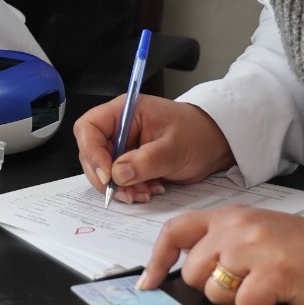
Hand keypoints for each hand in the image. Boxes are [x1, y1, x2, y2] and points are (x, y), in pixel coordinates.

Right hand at [73, 95, 234, 203]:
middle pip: (91, 153)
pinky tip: (150, 190)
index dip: (91, 152)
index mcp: (125, 111)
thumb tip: (118, 174)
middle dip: (106, 177)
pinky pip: (119, 180)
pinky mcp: (130, 163)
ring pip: (104, 171)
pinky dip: (131, 190)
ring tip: (144, 192)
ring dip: (120, 187)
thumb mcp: (174, 148)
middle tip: (126, 192)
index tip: (107, 175)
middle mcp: (119, 128)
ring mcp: (124, 146)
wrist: (214, 144)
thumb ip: (145, 161)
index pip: (89, 127)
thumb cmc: (197, 134)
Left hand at [136, 207, 303, 304]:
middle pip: (194, 272)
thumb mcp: (256, 232)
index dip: (158, 259)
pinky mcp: (272, 273)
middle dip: (213, 287)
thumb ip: (223, 241)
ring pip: (216, 291)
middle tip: (245, 281)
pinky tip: (279, 292)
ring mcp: (254, 249)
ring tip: (265, 283)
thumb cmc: (303, 249)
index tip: (149, 281)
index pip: (176, 231)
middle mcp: (237, 228)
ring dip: (238, 298)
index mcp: (230, 216)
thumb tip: (188, 269)